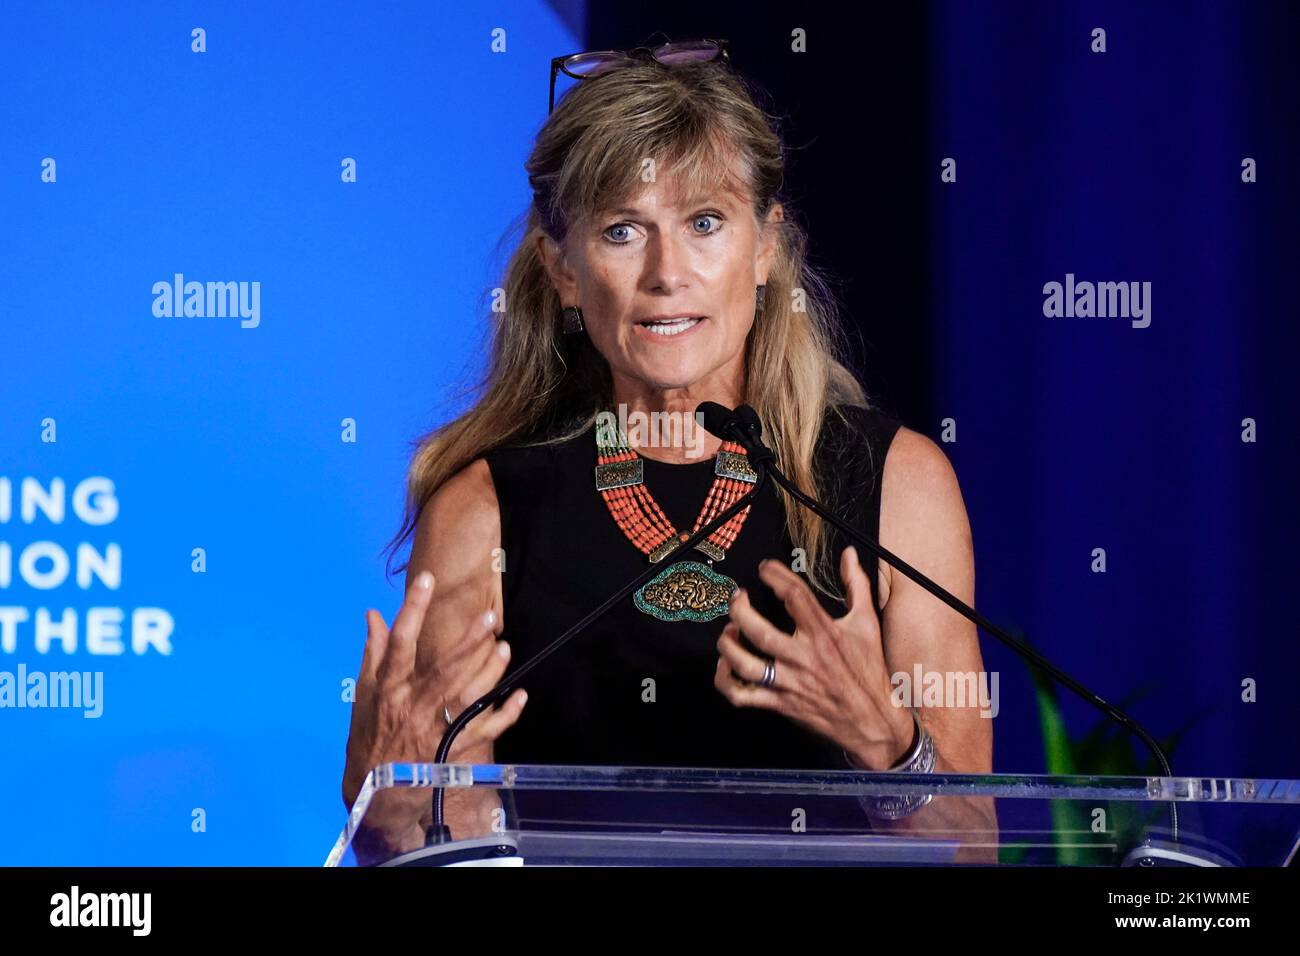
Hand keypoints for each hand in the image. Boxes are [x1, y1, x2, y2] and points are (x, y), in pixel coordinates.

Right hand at [342, 570, 526, 826]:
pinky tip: (520, 695)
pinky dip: (505, 714)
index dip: (412, 609)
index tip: (427, 579)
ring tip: (504, 647)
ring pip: (467, 697)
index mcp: (388, 689)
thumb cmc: (369, 736)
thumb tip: (373, 613)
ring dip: (489, 672)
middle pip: (444, 669)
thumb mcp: (364, 693)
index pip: (400, 642)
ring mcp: (433, 730)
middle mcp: (412, 707)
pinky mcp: (451, 751)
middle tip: (489, 619)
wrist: (373, 792)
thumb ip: (374, 651)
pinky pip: (483, 730)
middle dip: (468, 643)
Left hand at [714, 546, 913, 769]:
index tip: (766, 568)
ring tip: (730, 628)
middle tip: (737, 597)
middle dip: (739, 609)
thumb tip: (849, 555)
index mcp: (824, 634)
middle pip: (758, 631)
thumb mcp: (867, 623)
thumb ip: (857, 585)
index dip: (775, 575)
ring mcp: (789, 682)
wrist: (872, 721)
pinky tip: (725, 665)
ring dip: (728, 644)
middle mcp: (803, 657)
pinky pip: (741, 696)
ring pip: (744, 664)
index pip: (794, 595)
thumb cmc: (868, 671)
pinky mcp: (780, 703)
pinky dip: (725, 681)